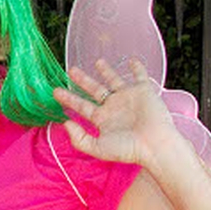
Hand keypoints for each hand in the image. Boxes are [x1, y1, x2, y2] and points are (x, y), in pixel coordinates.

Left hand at [53, 58, 179, 168]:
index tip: (55, 91)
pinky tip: (132, 60)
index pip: (81, 106)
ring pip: (114, 80)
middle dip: (82, 80)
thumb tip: (65, 123)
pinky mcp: (144, 92)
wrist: (154, 144)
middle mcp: (114, 107)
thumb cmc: (128, 149)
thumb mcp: (97, 148)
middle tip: (71, 71)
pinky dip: (137, 68)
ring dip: (106, 71)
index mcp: (102, 119)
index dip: (68, 98)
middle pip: (94, 90)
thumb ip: (78, 138)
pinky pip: (140, 76)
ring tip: (97, 62)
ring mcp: (128, 98)